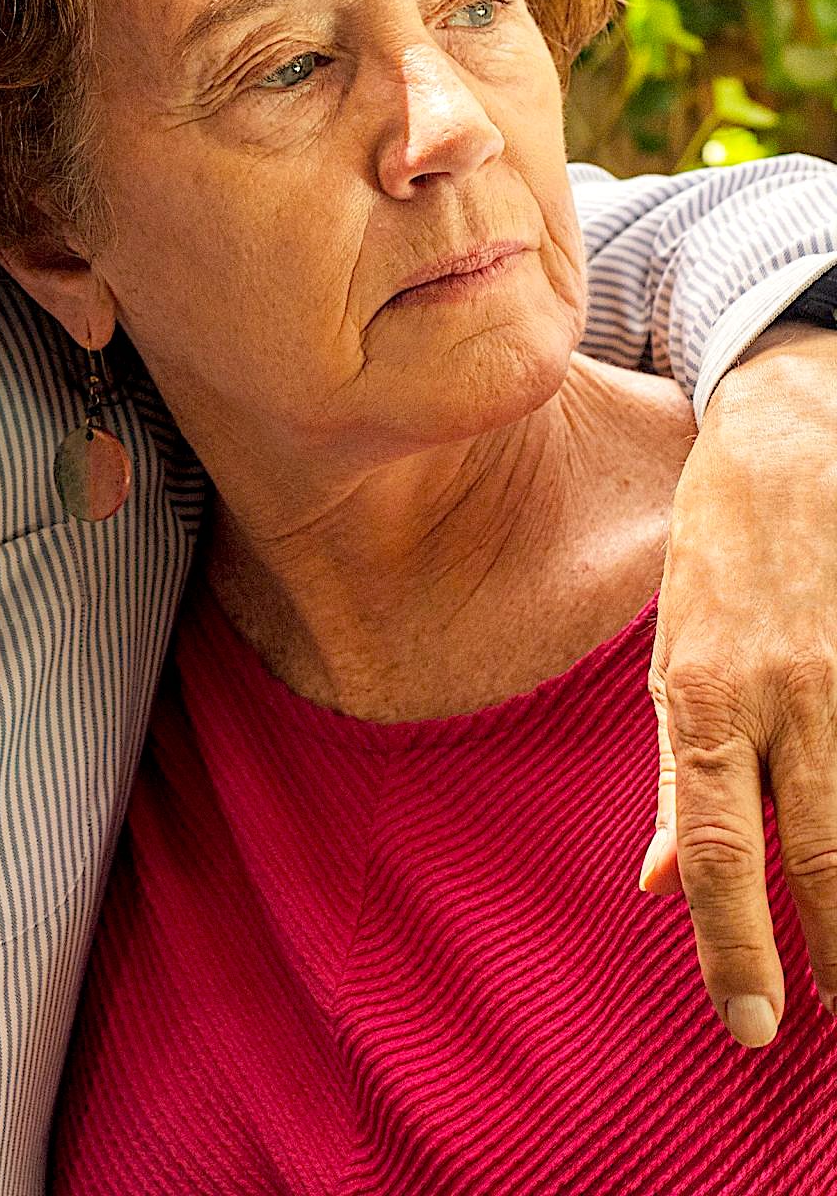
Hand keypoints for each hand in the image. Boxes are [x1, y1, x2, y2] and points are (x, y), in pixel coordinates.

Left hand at [645, 320, 836, 1047]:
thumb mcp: (670, 661)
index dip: (734, 948)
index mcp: (708, 698)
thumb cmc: (718, 564)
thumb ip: (674, 780)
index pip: (718, 853)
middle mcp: (788, 699)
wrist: (791, 449)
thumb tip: (657, 887)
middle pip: (822, 860)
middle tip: (836, 1021)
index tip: (748, 1026)